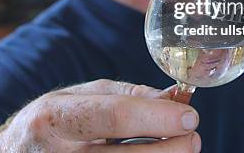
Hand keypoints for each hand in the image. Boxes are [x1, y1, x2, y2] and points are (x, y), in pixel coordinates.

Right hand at [0, 79, 201, 151]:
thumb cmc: (49, 124)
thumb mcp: (74, 98)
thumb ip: (123, 95)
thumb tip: (172, 97)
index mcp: (54, 117)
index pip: (112, 117)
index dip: (157, 116)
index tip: (189, 115)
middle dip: (173, 147)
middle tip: (194, 135)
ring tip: (182, 147)